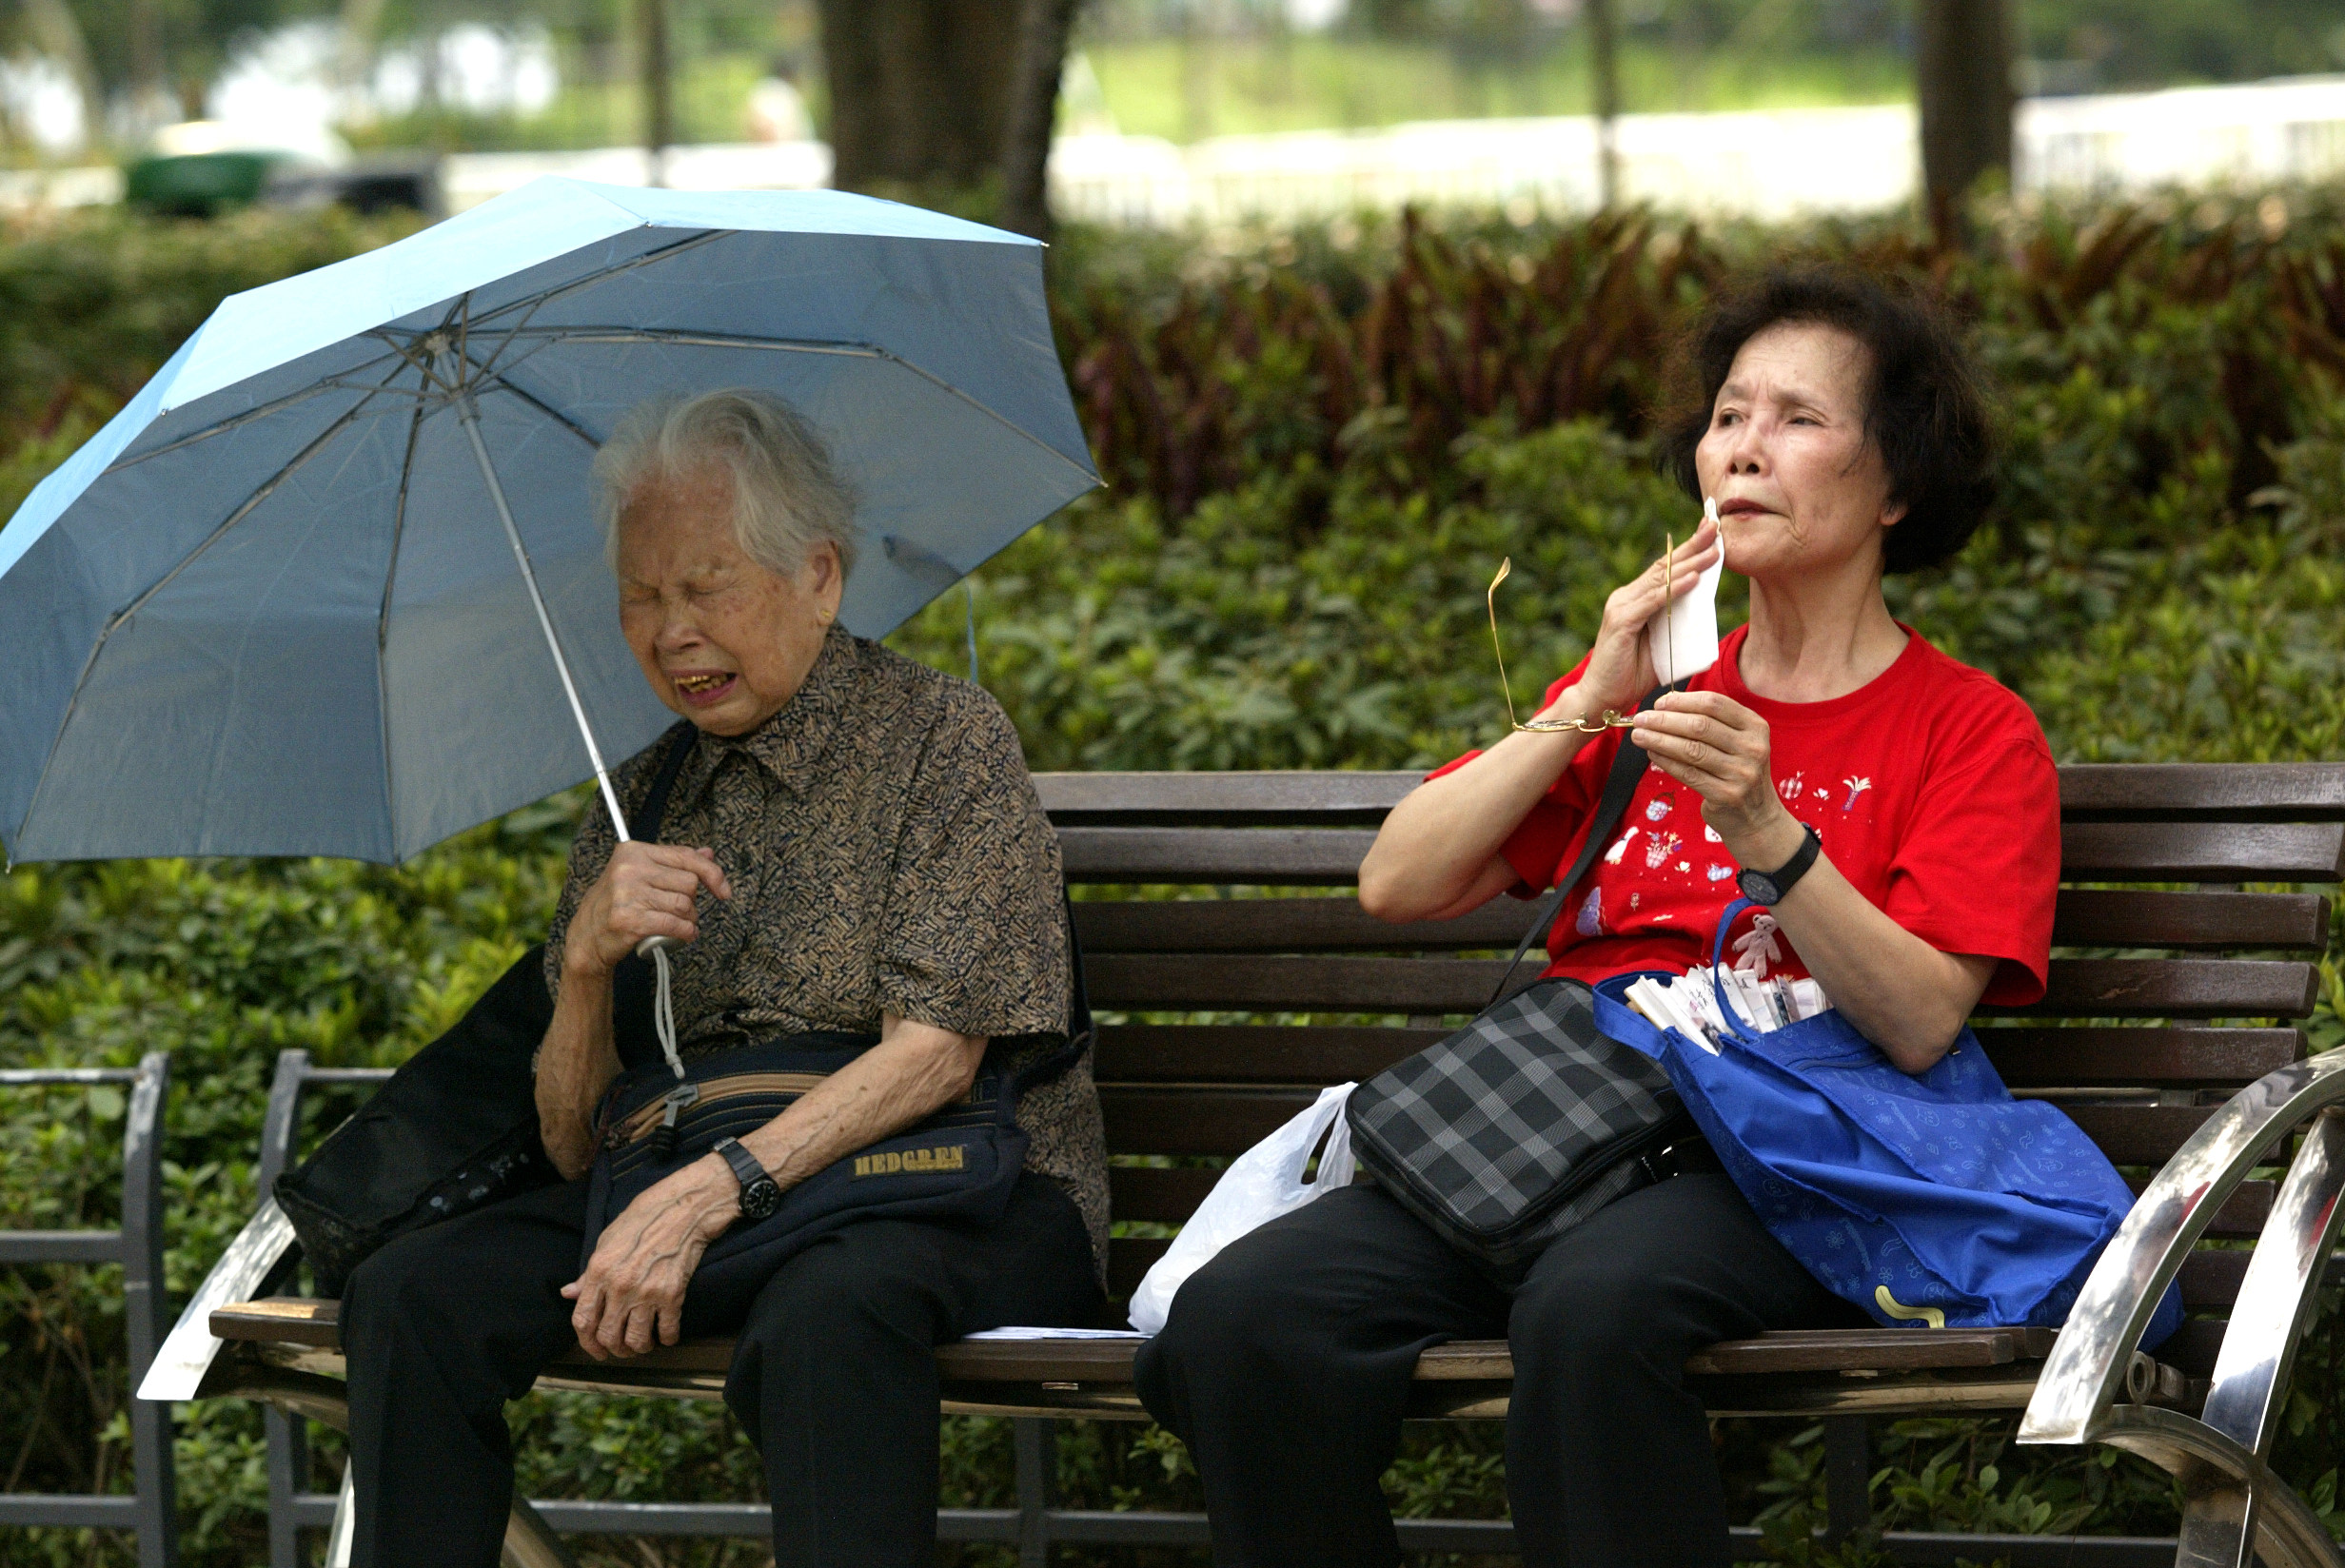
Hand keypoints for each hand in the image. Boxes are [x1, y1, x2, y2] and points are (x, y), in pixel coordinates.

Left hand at [561, 1155, 737, 1359]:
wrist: (683, 1209)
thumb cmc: (643, 1220)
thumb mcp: (607, 1241)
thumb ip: (588, 1274)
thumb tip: (568, 1293)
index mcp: (599, 1271)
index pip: (583, 1320)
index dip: (587, 1342)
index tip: (596, 1349)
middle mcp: (620, 1285)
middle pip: (608, 1336)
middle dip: (615, 1350)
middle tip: (623, 1349)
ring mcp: (646, 1292)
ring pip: (636, 1341)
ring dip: (640, 1348)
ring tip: (645, 1343)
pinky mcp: (672, 1294)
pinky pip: (667, 1331)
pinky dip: (667, 1339)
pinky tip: (667, 1334)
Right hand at [566, 841, 732, 977]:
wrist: (586, 936)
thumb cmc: (617, 903)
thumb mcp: (640, 875)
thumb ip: (673, 863)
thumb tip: (708, 852)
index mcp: (634, 851)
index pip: (686, 856)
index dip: (713, 873)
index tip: (724, 890)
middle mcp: (629, 868)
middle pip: (689, 883)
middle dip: (693, 901)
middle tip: (681, 912)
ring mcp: (628, 894)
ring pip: (684, 905)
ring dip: (690, 919)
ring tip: (681, 925)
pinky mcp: (630, 920)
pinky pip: (675, 924)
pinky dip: (686, 933)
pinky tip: (684, 936)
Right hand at [1566, 518, 1720, 718]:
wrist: (1601, 698)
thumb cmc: (1631, 674)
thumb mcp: (1661, 644)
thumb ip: (1674, 624)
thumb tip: (1703, 610)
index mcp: (1634, 600)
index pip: (1664, 569)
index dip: (1688, 550)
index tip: (1711, 532)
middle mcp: (1625, 597)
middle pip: (1663, 566)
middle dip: (1692, 545)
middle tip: (1716, 526)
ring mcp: (1621, 607)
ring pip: (1660, 580)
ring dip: (1690, 563)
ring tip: (1714, 550)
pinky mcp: (1620, 621)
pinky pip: (1653, 601)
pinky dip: (1674, 589)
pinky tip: (1693, 578)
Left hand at [1629, 690, 1804, 871]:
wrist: (1757, 816)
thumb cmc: (1738, 771)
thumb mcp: (1737, 742)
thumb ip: (1711, 723)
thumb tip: (1665, 707)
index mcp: (1755, 727)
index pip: (1714, 704)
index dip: (1682, 701)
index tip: (1659, 703)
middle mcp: (1752, 748)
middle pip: (1699, 725)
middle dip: (1664, 720)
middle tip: (1641, 719)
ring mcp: (1741, 773)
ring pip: (1691, 749)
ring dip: (1659, 740)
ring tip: (1638, 735)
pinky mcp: (1726, 795)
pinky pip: (1688, 773)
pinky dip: (1666, 761)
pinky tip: (1652, 754)